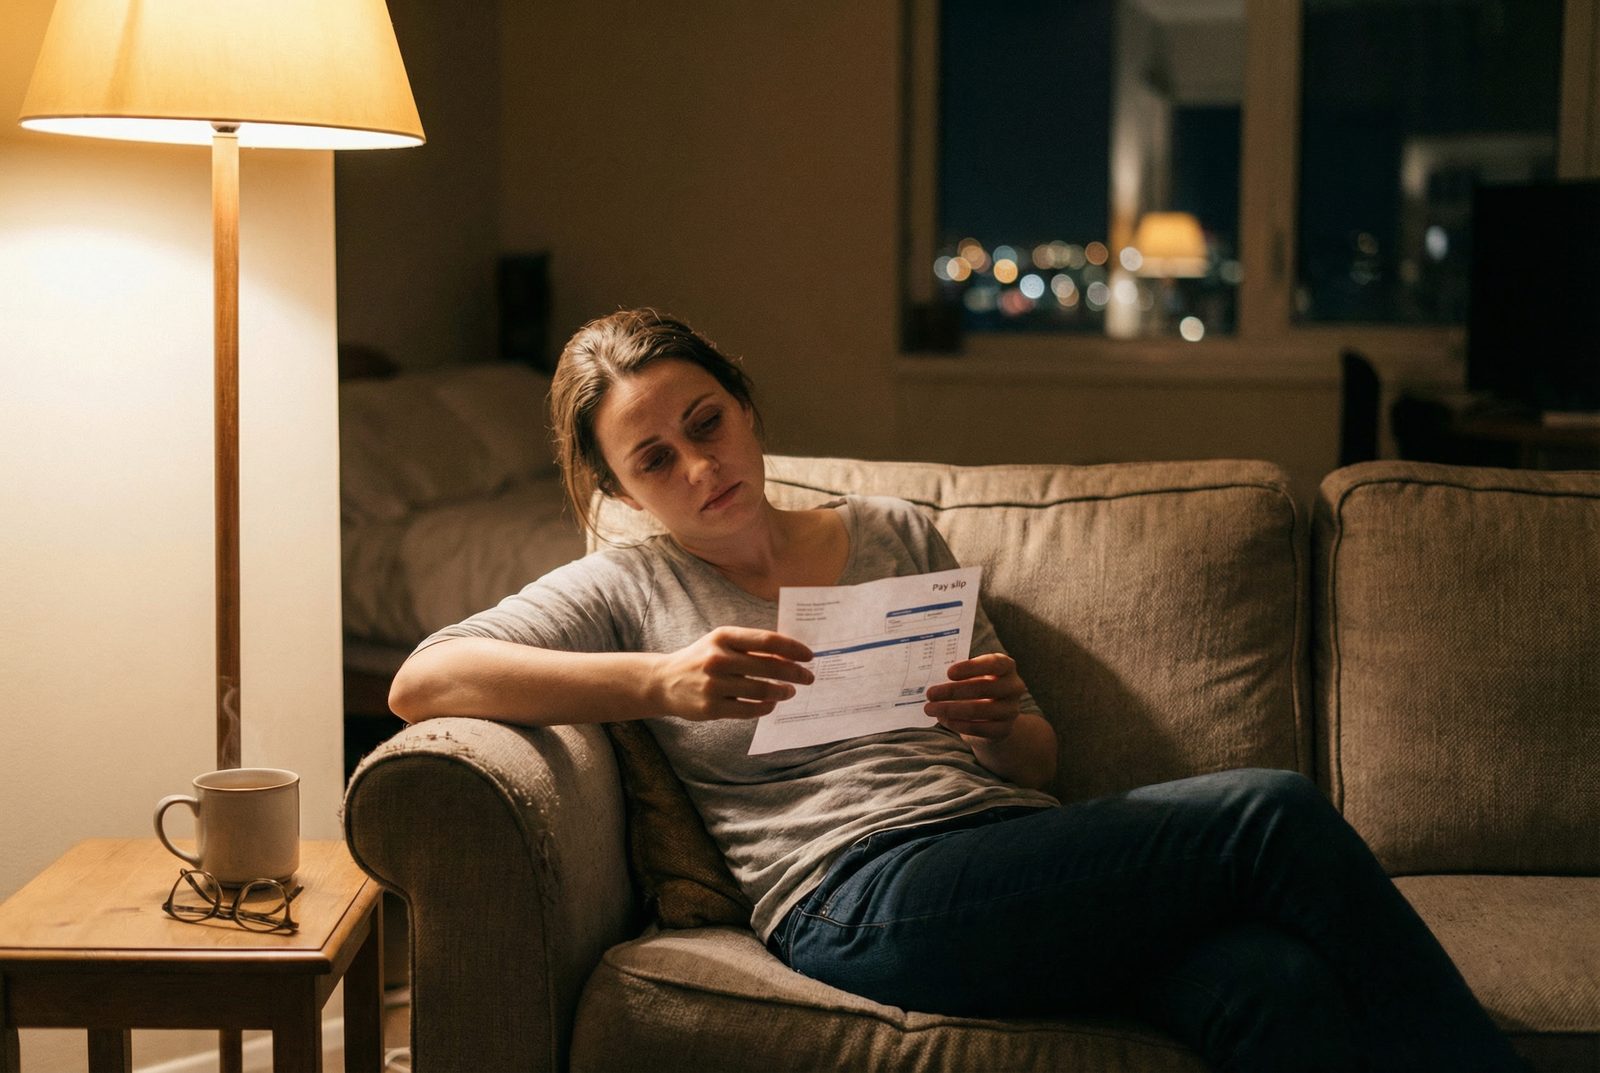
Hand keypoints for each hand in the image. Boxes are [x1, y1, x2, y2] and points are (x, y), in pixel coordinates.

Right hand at [652, 627, 813, 720]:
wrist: (663, 681)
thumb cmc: (700, 659)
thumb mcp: (720, 643)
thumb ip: (750, 647)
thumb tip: (789, 654)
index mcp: (723, 636)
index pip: (766, 640)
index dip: (792, 648)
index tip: (809, 655)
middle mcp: (717, 658)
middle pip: (768, 666)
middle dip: (795, 672)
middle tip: (809, 677)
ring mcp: (713, 684)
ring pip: (761, 690)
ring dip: (782, 691)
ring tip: (791, 691)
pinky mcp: (711, 708)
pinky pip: (748, 710)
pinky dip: (765, 707)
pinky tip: (772, 704)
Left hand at [924, 652, 1025, 742]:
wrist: (993, 716)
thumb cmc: (977, 687)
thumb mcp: (971, 676)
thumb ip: (958, 675)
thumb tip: (933, 680)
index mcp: (1006, 666)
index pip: (994, 663)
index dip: (972, 667)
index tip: (949, 673)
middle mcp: (1013, 687)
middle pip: (984, 688)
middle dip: (953, 691)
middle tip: (930, 694)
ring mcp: (1011, 710)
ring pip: (980, 709)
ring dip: (951, 709)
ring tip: (930, 708)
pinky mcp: (1004, 729)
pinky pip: (980, 728)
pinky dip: (959, 724)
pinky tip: (944, 720)